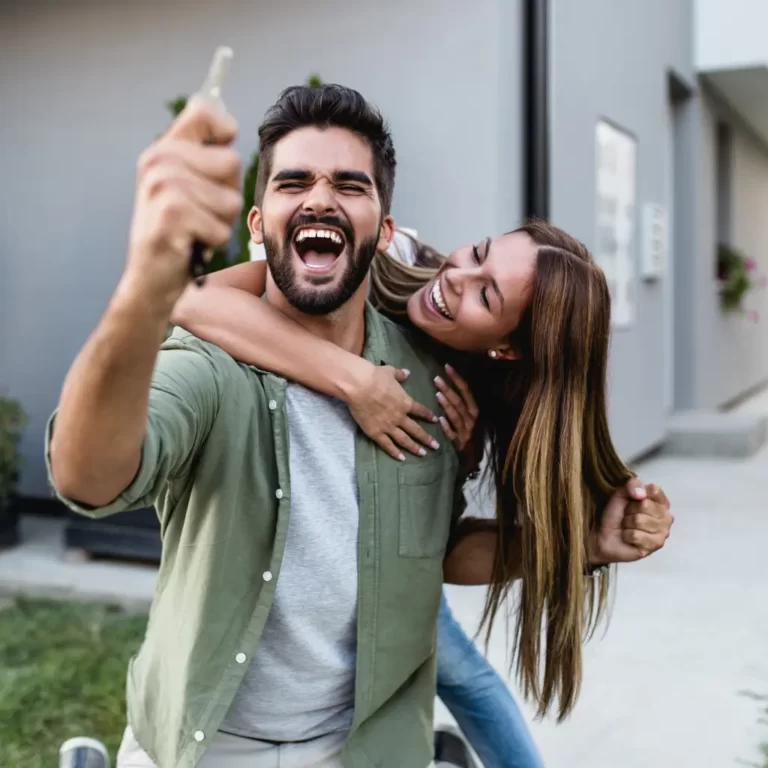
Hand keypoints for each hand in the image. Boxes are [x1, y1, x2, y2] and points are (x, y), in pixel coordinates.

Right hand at [124, 100, 241, 305]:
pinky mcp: (171, 213)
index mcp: (163, 149)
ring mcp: (162, 185)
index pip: (205, 110)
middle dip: (226, 195)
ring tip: (193, 230)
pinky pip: (222, 226)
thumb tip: (229, 122)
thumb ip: (204, 156)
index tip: (218, 159)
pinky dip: (213, 242)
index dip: (225, 130)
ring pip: (231, 199)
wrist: (150, 280)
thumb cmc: (179, 235)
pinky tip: (190, 245)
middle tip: (198, 213)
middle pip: (232, 162)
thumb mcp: (187, 188)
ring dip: (220, 223)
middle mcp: (158, 160)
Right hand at [348, 363, 439, 460]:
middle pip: (416, 430)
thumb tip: (407, 373)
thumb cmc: (375, 377)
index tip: (436, 420)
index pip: (421, 411)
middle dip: (427, 438)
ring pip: (404, 440)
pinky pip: (387, 445)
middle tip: (436, 446)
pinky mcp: (376, 433)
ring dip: (414, 447)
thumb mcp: (390, 371)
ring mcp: (388, 427)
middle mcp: (400, 417)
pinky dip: (394, 452)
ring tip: (422, 454)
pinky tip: (401, 458)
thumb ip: (400, 374)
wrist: (360, 386)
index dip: (429, 416)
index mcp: (405, 402)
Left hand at [434, 364, 478, 452]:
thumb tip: (448, 381)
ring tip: (437, 395)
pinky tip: (440, 420)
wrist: (472, 457)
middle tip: (437, 379)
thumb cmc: (467, 431)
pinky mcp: (458, 442)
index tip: (447, 367)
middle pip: (460, 402)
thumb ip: (460, 400)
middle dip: (449, 390)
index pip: (466, 391)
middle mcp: (471, 419)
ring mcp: (465, 431)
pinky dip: (447, 427)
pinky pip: (453, 434)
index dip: (457, 378)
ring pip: (456, 416)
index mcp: (474, 409)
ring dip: (447, 405)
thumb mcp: (468, 414)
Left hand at [588, 479, 672, 565]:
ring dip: (627, 523)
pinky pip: (636, 535)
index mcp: (661, 502)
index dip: (638, 493)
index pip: (654, 490)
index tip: (631, 499)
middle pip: (645, 505)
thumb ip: (632, 485)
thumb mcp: (621, 493)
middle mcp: (667, 517)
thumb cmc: (616, 514)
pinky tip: (628, 537)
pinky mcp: (655, 546)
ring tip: (627, 526)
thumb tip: (641, 494)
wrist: (604, 536)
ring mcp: (663, 532)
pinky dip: (626, 535)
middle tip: (627, 516)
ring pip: (639, 520)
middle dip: (629, 510)